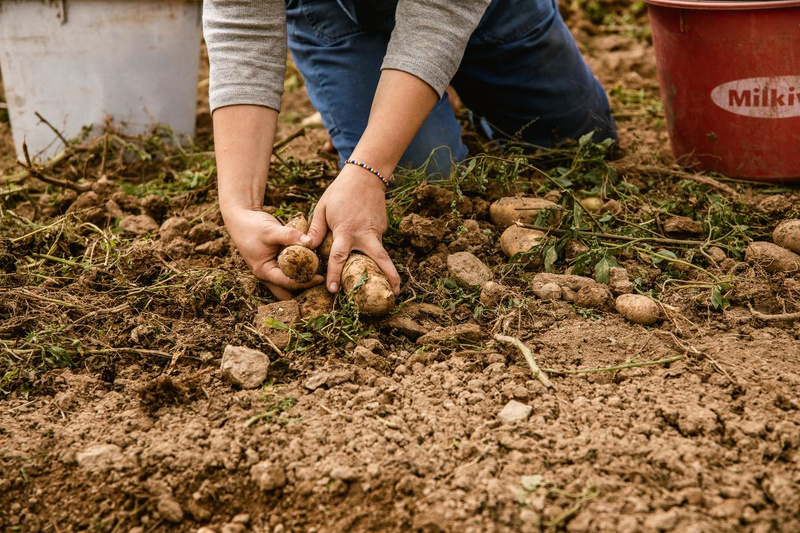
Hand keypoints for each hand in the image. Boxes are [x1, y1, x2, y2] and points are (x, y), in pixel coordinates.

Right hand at [222, 207, 323, 299]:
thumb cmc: (253, 225)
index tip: (321, 278)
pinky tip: (310, 267)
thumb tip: (310, 242)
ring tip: (318, 276)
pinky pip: (287, 275)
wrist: (242, 217)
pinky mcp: (273, 265)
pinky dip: (297, 273)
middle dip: (302, 291)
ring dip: (300, 283)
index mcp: (264, 271)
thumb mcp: (272, 230)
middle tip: (320, 282)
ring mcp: (269, 271)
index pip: (287, 283)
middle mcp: (266, 275)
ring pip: (287, 286)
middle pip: (286, 293)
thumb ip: (290, 236)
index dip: (305, 282)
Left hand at [307, 165, 400, 294]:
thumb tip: (306, 248)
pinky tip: (367, 247)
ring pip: (381, 253)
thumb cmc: (339, 193)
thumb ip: (315, 229)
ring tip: (391, 287)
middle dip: (389, 276)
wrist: (365, 176)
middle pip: (380, 259)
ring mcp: (377, 231)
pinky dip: (373, 250)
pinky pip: (376, 243)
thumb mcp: (322, 208)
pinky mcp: (383, 227)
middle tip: (394, 294)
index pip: (339, 257)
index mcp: (346, 230)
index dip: (335, 274)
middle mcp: (365, 234)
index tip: (333, 290)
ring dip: (386, 269)